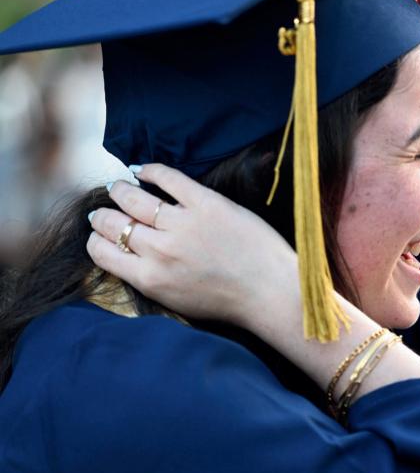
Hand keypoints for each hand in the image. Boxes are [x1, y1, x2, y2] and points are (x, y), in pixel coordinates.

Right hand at [86, 164, 297, 329]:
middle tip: (106, 209)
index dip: (96, 239)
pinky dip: (150, 170)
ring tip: (120, 187)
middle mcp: (160, 251)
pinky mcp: (207, 204)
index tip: (102, 234)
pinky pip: (168, 178)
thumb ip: (150, 279)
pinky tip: (142, 170)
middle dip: (103, 215)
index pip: (101, 251)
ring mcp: (183, 225)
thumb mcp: (177, 301)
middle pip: (113, 223)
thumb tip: (128, 258)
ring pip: (132, 197)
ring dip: (120, 190)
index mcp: (150, 279)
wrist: (270, 292)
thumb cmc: (230, 302)